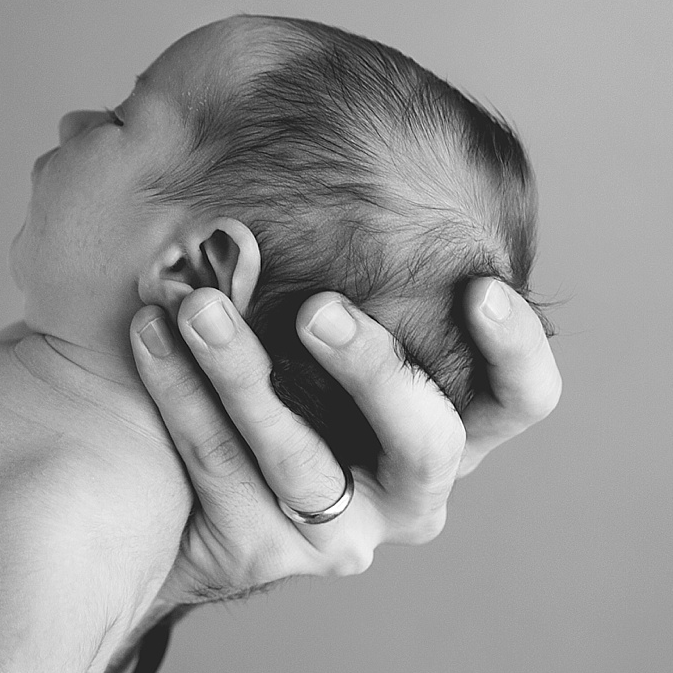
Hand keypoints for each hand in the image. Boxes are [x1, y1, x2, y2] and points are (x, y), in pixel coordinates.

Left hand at [131, 277, 559, 608]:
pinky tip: (150, 333)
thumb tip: (334, 119)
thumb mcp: (323, 308)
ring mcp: (340, 532)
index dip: (516, 351)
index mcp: (451, 421)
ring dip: (247, 375)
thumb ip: (351, 249)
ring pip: (302, 461)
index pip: (521, 399)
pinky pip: (222, 471)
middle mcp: (412, 488)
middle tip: (318, 309)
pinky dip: (184, 396)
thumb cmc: (275, 354)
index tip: (478, 286)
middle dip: (376, 371)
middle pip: (427, 442)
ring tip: (199, 306)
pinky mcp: (261, 553)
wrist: (169, 478)